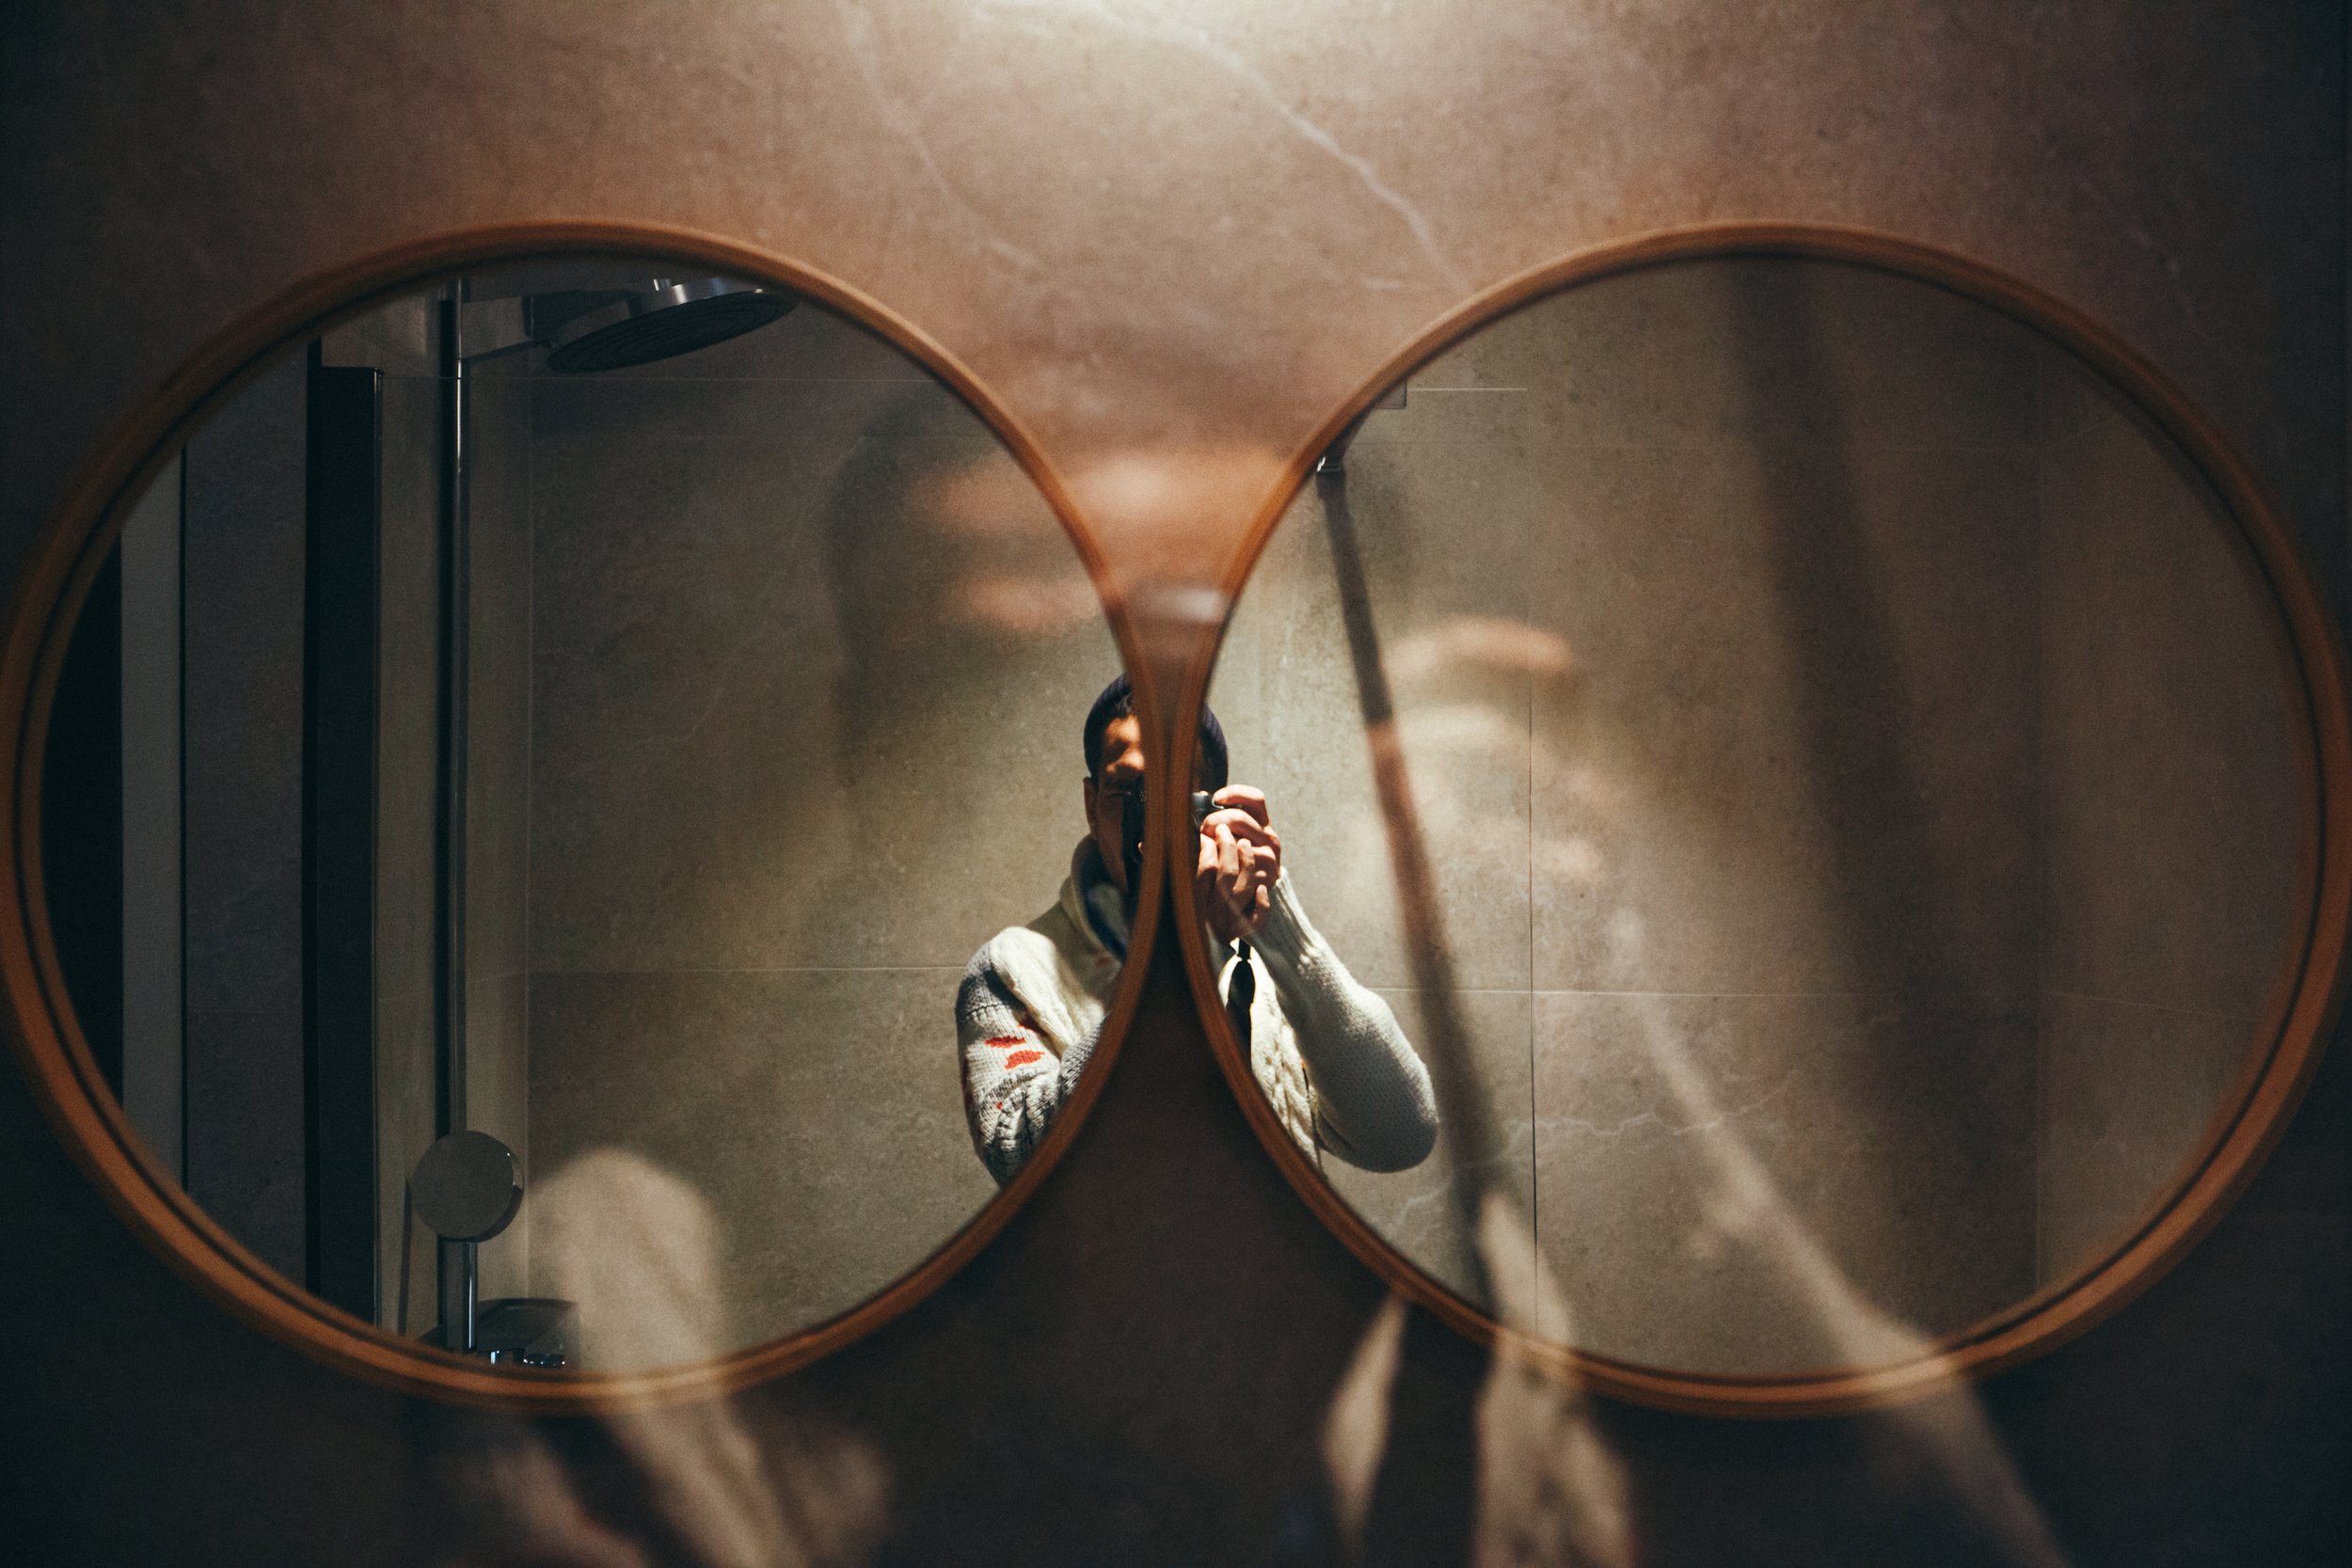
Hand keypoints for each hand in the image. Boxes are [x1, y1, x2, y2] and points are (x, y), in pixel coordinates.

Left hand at [1196, 785, 1279, 941]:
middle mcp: (1269, 838)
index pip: (1255, 798)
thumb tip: (1198, 796)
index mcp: (1263, 823)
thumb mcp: (1235, 836)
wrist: (1254, 893)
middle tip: (1202, 830)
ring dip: (1213, 843)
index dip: (1234, 793)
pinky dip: (1217, 864)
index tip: (1215, 799)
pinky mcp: (1262, 878)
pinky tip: (1210, 865)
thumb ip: (1219, 819)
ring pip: (1234, 842)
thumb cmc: (1236, 858)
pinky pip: (1234, 867)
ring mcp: (1268, 859)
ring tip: (1204, 848)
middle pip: (1239, 818)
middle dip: (1213, 821)